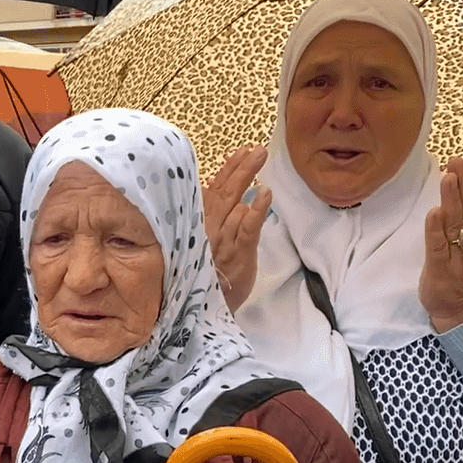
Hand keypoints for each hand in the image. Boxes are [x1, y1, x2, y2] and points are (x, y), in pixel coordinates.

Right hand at [202, 146, 273, 309]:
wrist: (201, 313)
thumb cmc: (205, 281)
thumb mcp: (201, 251)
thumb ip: (213, 225)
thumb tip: (235, 201)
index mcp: (197, 226)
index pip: (211, 191)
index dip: (226, 170)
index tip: (239, 152)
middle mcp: (206, 229)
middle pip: (223, 191)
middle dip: (240, 167)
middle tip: (257, 149)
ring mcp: (221, 241)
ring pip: (233, 203)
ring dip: (246, 177)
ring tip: (259, 156)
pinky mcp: (237, 254)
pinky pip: (247, 228)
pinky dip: (256, 209)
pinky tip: (265, 193)